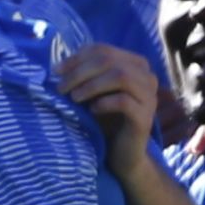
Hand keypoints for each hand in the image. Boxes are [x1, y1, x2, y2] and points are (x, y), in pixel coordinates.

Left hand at [49, 39, 181, 179]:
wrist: (122, 154)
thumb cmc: (106, 120)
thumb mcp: (93, 92)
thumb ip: (84, 76)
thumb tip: (58, 67)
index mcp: (135, 64)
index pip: (103, 50)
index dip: (77, 58)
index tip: (55, 72)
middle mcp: (147, 76)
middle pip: (109, 60)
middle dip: (80, 72)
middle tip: (61, 88)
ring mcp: (149, 96)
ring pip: (120, 76)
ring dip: (91, 85)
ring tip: (74, 98)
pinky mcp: (146, 117)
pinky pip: (124, 101)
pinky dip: (104, 102)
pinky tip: (93, 111)